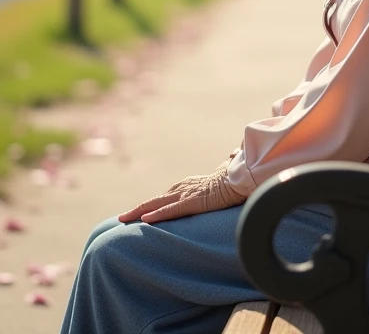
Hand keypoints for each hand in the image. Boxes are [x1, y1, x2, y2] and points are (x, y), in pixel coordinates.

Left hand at [117, 163, 244, 223]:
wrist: (243, 177)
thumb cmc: (234, 178)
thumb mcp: (225, 176)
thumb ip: (224, 169)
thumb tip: (232, 154)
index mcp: (189, 185)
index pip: (165, 196)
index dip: (151, 205)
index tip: (140, 213)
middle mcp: (184, 188)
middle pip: (155, 200)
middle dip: (137, 209)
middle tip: (120, 219)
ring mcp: (186, 194)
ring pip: (157, 204)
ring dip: (139, 212)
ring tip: (124, 220)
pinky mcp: (193, 202)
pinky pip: (171, 211)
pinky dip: (157, 215)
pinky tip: (144, 220)